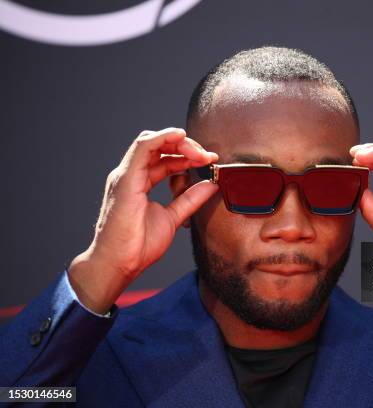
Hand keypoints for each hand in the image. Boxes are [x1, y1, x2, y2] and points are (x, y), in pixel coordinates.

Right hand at [68, 128, 217, 312]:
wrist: (119, 264)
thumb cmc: (138, 245)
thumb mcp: (173, 217)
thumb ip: (190, 199)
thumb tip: (210, 184)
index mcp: (140, 182)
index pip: (164, 159)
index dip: (188, 156)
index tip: (209, 161)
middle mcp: (131, 175)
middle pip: (159, 147)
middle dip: (186, 147)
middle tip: (207, 156)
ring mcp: (127, 175)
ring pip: (152, 143)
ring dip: (179, 143)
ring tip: (199, 153)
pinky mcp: (126, 179)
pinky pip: (143, 147)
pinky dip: (162, 138)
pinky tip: (180, 136)